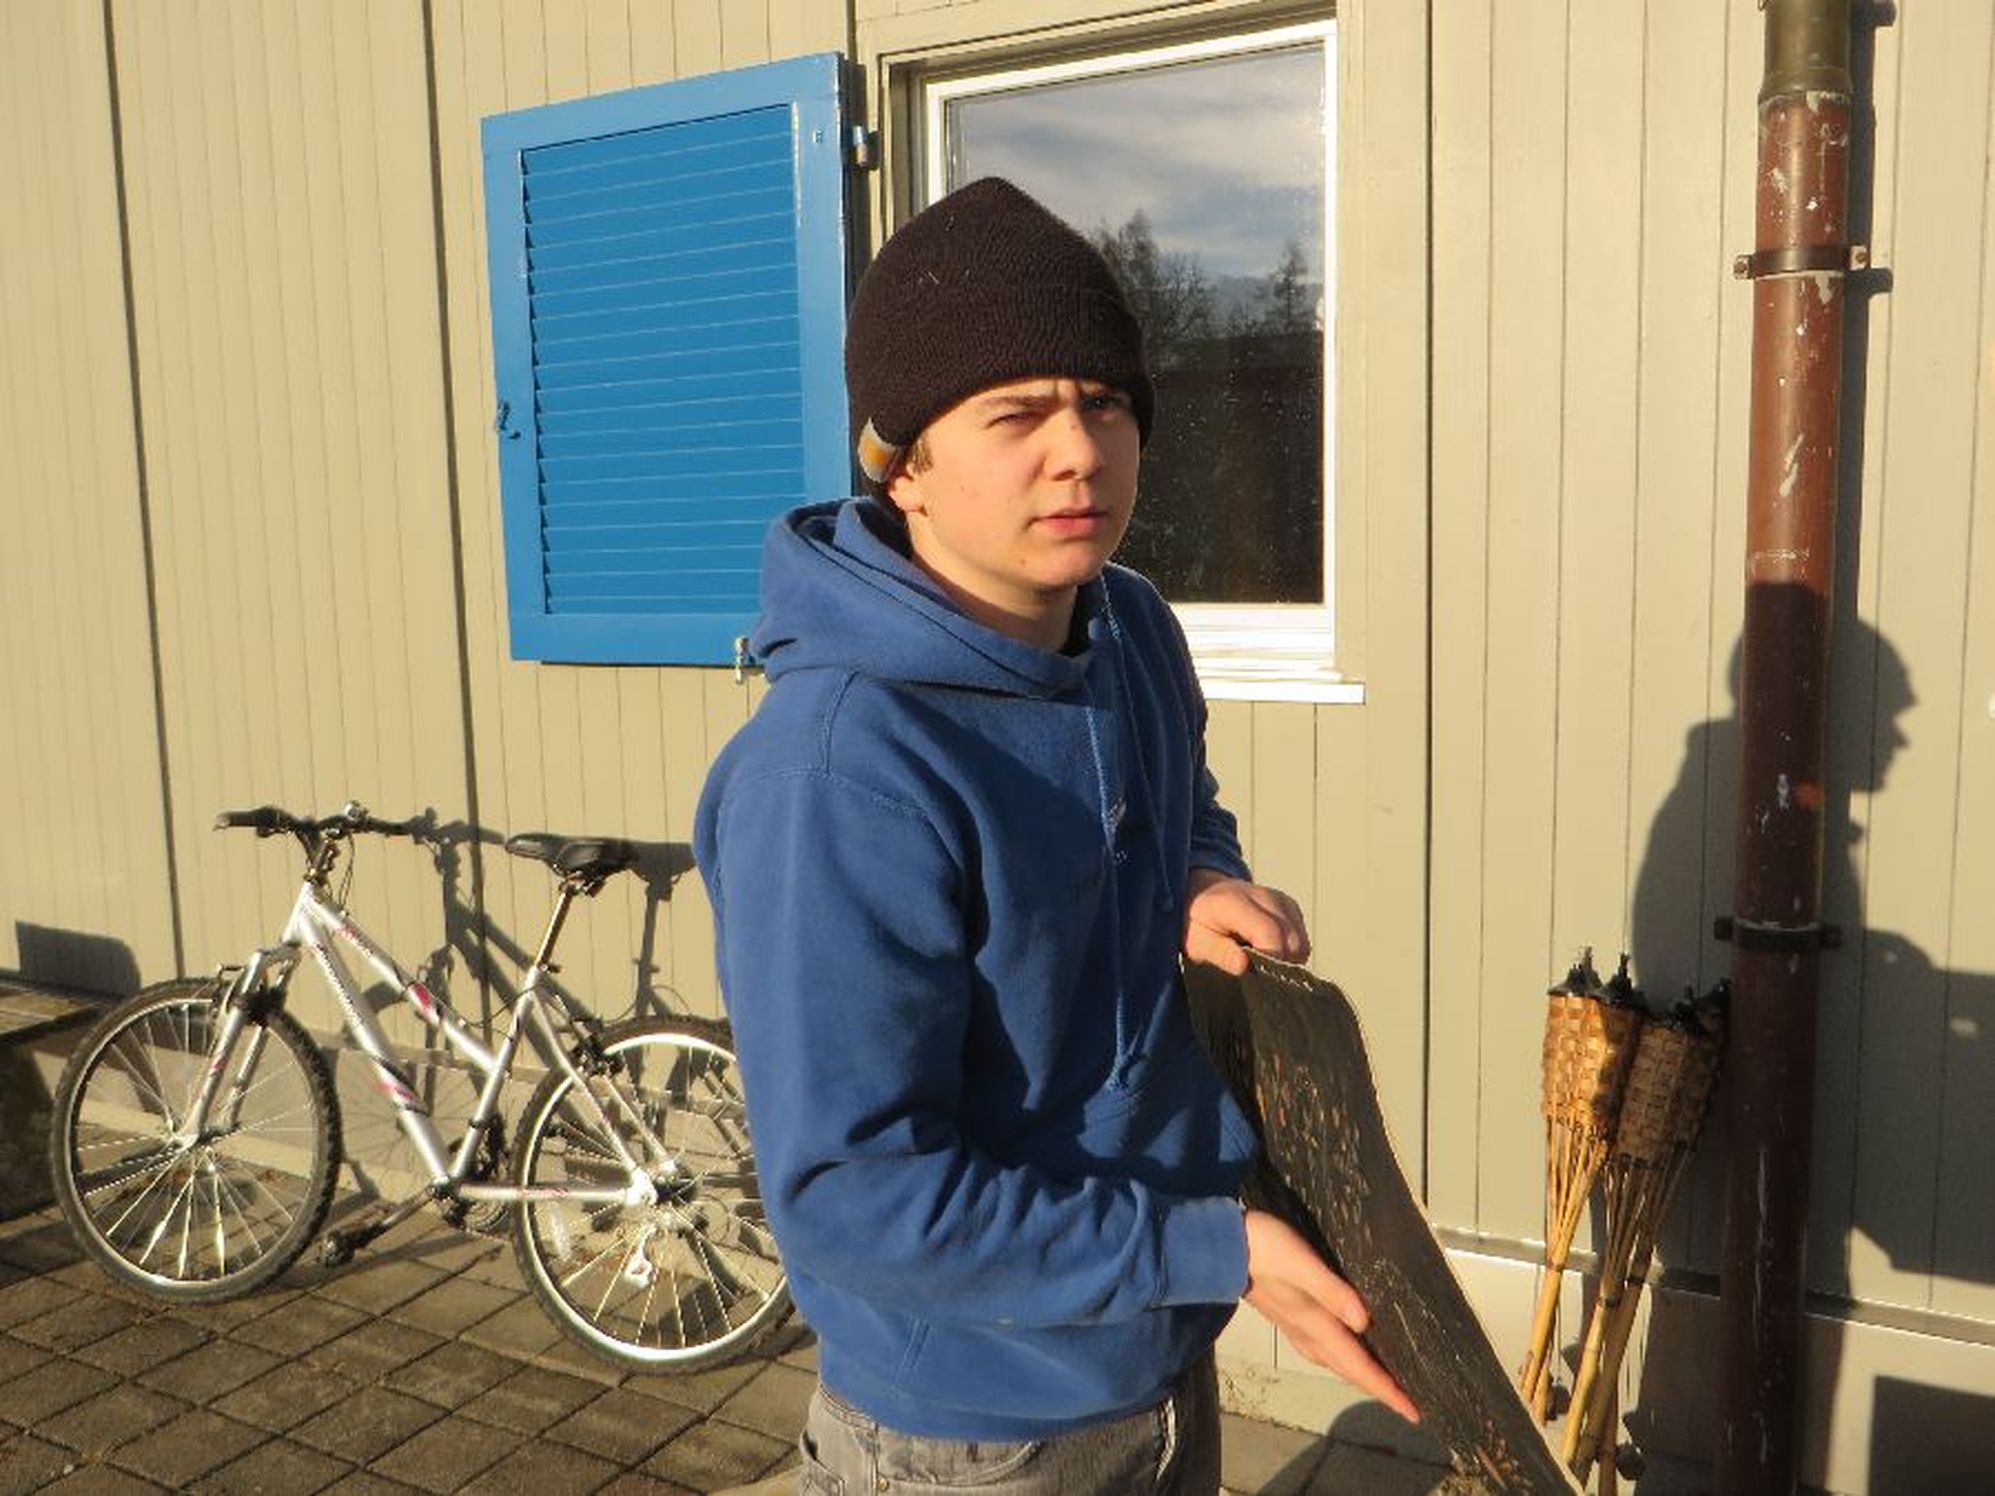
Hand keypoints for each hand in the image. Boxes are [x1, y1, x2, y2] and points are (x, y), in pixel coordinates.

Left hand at [1182, 869, 1310, 974]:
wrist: (1201, 893)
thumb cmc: (1197, 921)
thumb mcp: (1196, 941)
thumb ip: (1219, 952)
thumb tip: (1244, 966)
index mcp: (1235, 903)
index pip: (1269, 934)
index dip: (1270, 961)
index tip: (1257, 977)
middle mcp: (1263, 896)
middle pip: (1291, 940)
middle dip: (1278, 965)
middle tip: (1256, 973)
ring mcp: (1280, 899)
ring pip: (1301, 942)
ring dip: (1286, 960)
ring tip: (1259, 962)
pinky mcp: (1290, 906)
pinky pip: (1302, 937)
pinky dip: (1291, 951)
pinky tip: (1268, 952)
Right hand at [1243, 1210, 1419, 1422]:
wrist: (1220, 1245)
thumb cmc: (1263, 1249)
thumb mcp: (1300, 1264)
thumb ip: (1331, 1291)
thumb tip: (1365, 1322)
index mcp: (1315, 1323)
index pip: (1357, 1365)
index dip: (1386, 1390)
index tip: (1414, 1413)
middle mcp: (1306, 1332)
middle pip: (1348, 1369)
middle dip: (1377, 1388)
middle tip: (1406, 1404)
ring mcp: (1294, 1325)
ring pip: (1335, 1361)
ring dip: (1359, 1374)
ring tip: (1382, 1380)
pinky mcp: (1287, 1314)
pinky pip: (1324, 1348)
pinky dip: (1343, 1356)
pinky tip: (1345, 1344)